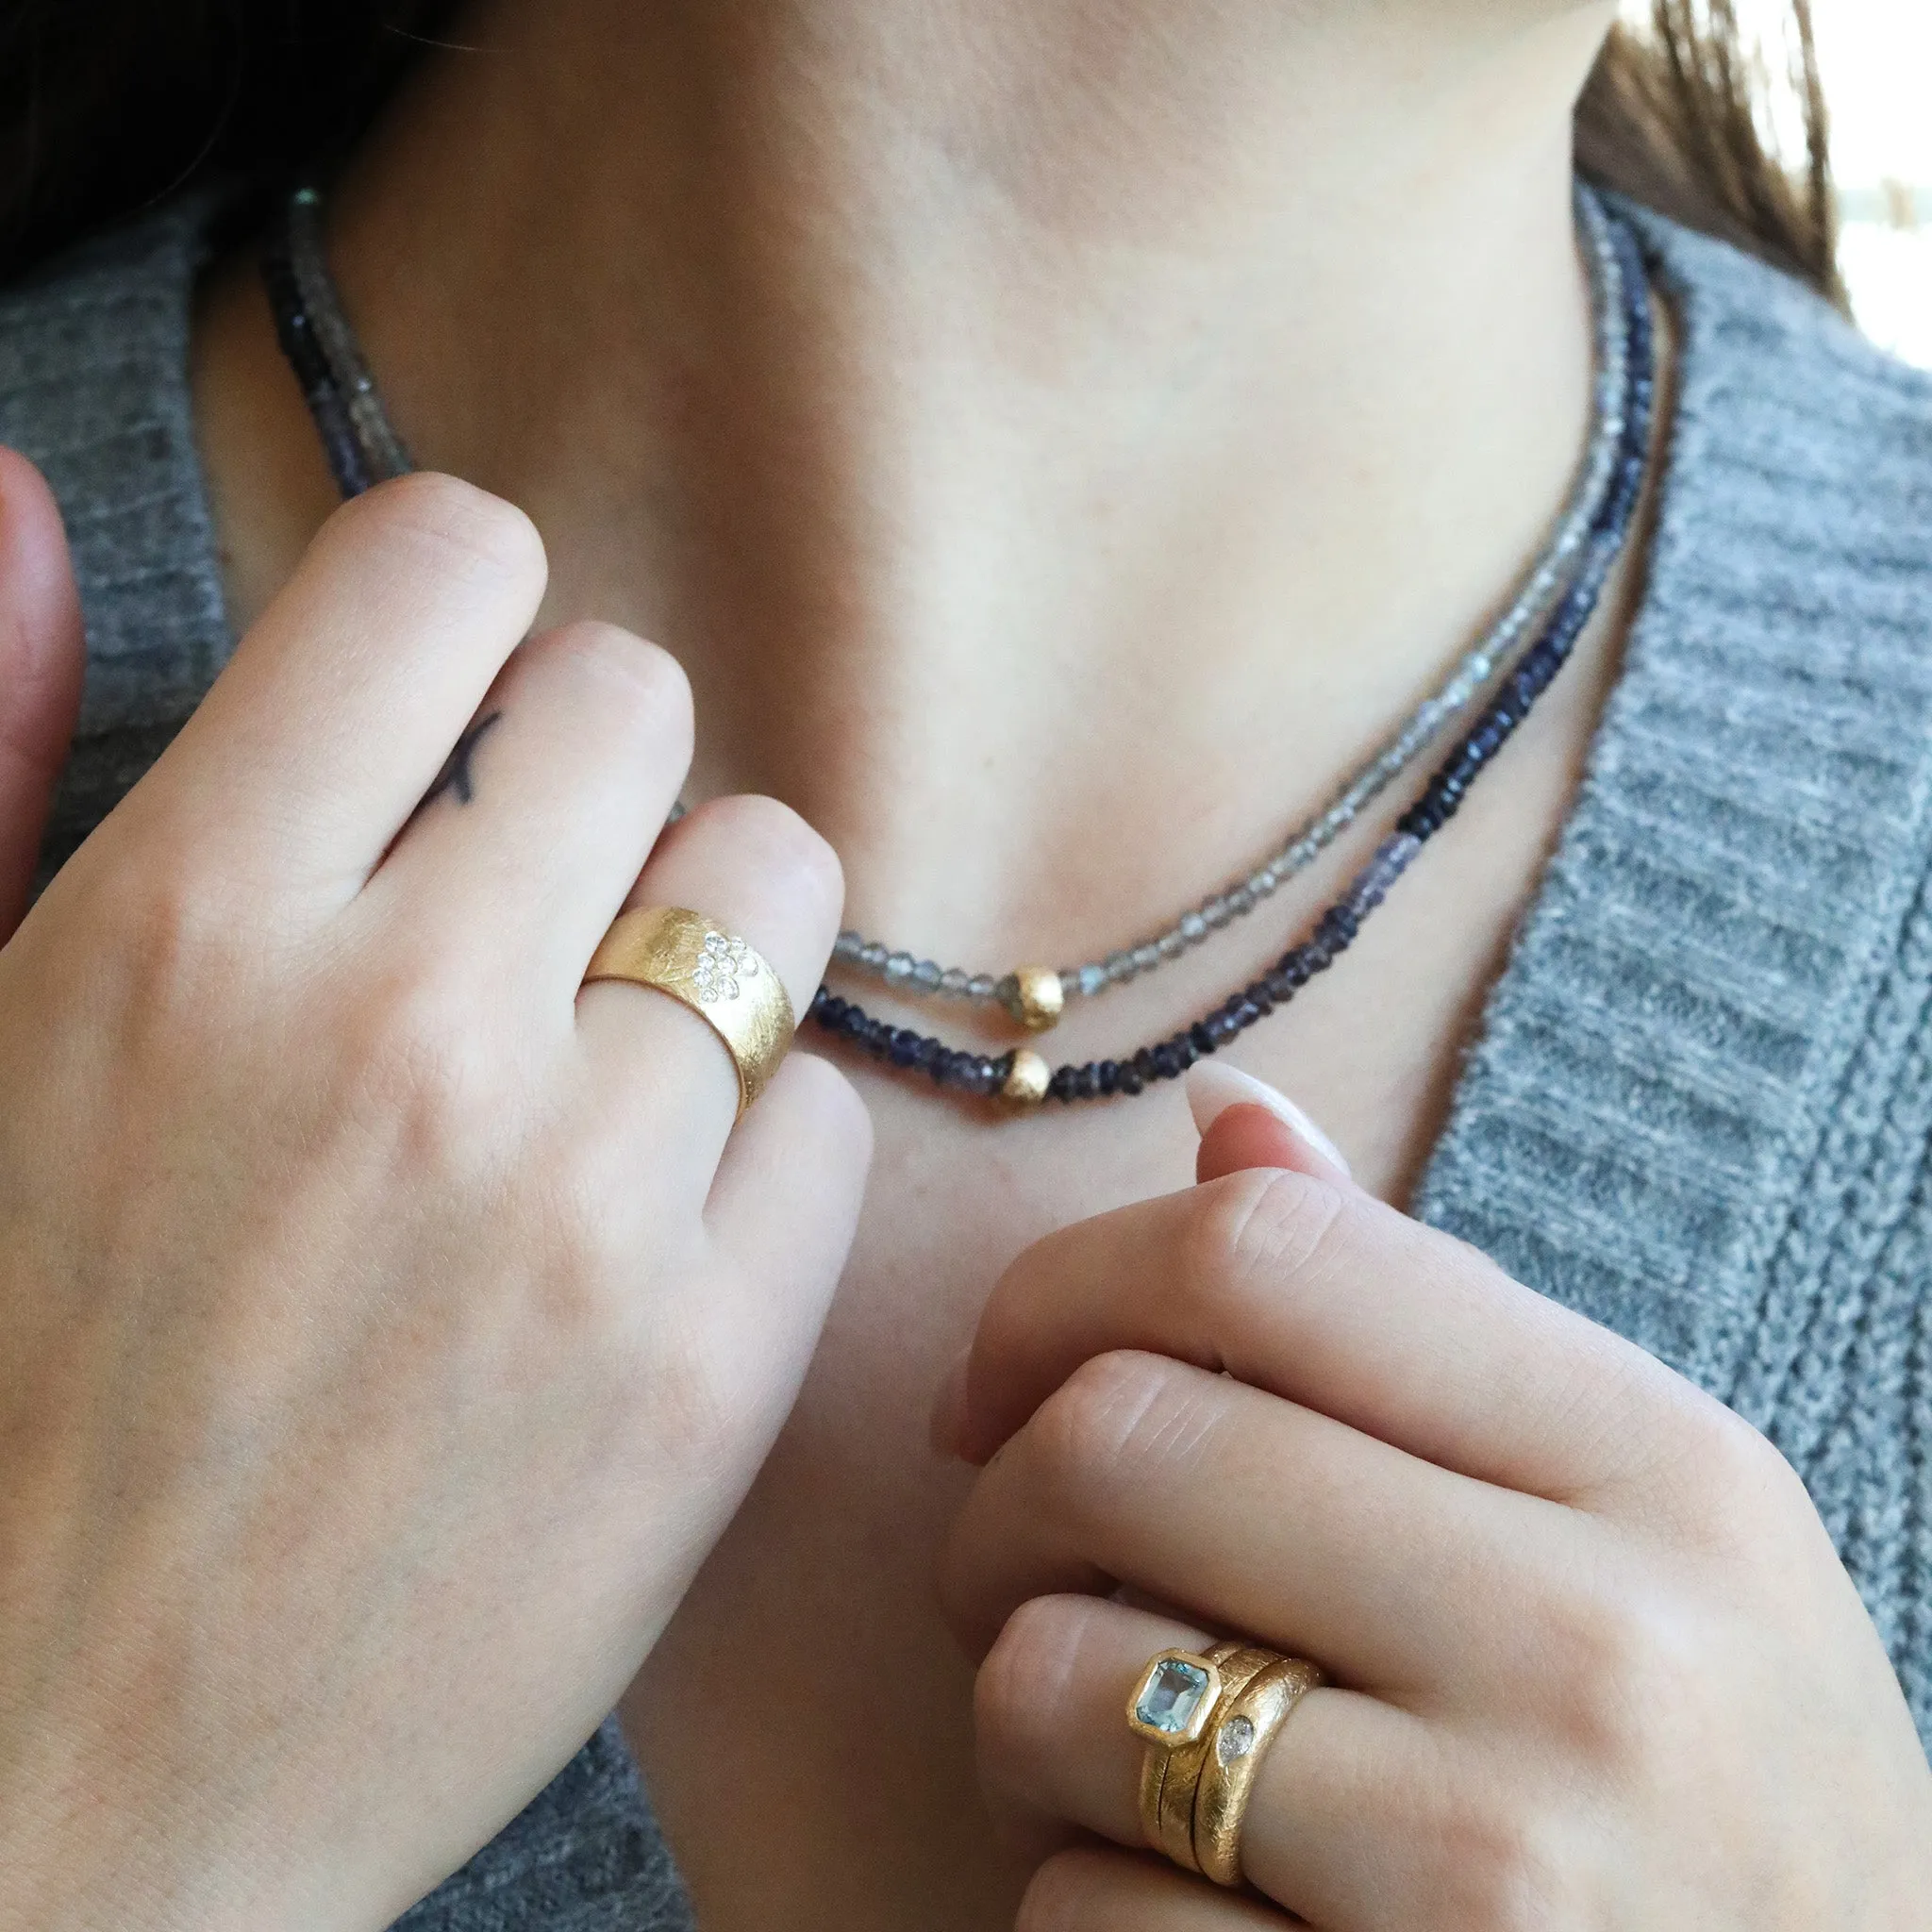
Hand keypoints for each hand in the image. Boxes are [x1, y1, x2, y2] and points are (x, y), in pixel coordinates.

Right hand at [0, 474, 870, 1931]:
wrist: (63, 1783)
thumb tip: (23, 496)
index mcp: (182, 927)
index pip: (444, 565)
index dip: (459, 612)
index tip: (450, 702)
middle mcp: (404, 1036)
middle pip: (641, 701)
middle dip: (590, 766)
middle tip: (528, 887)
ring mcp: (578, 1208)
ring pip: (777, 881)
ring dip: (701, 931)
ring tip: (601, 1044)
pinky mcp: (706, 1371)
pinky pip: (826, 1117)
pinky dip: (752, 1140)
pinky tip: (644, 1219)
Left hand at [938, 1065, 1931, 1928]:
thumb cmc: (1712, 1780)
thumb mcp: (1641, 1523)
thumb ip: (1419, 1315)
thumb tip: (1222, 1112)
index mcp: (1659, 1466)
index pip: (1262, 1254)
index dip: (1059, 1287)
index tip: (1001, 1381)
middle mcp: (1603, 1648)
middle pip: (1119, 1436)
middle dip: (999, 1504)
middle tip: (1013, 1569)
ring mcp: (1506, 1868)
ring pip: (1055, 1682)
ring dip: (1022, 1713)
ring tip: (1106, 1748)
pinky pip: (1078, 1916)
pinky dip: (1074, 1898)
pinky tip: (1180, 1905)